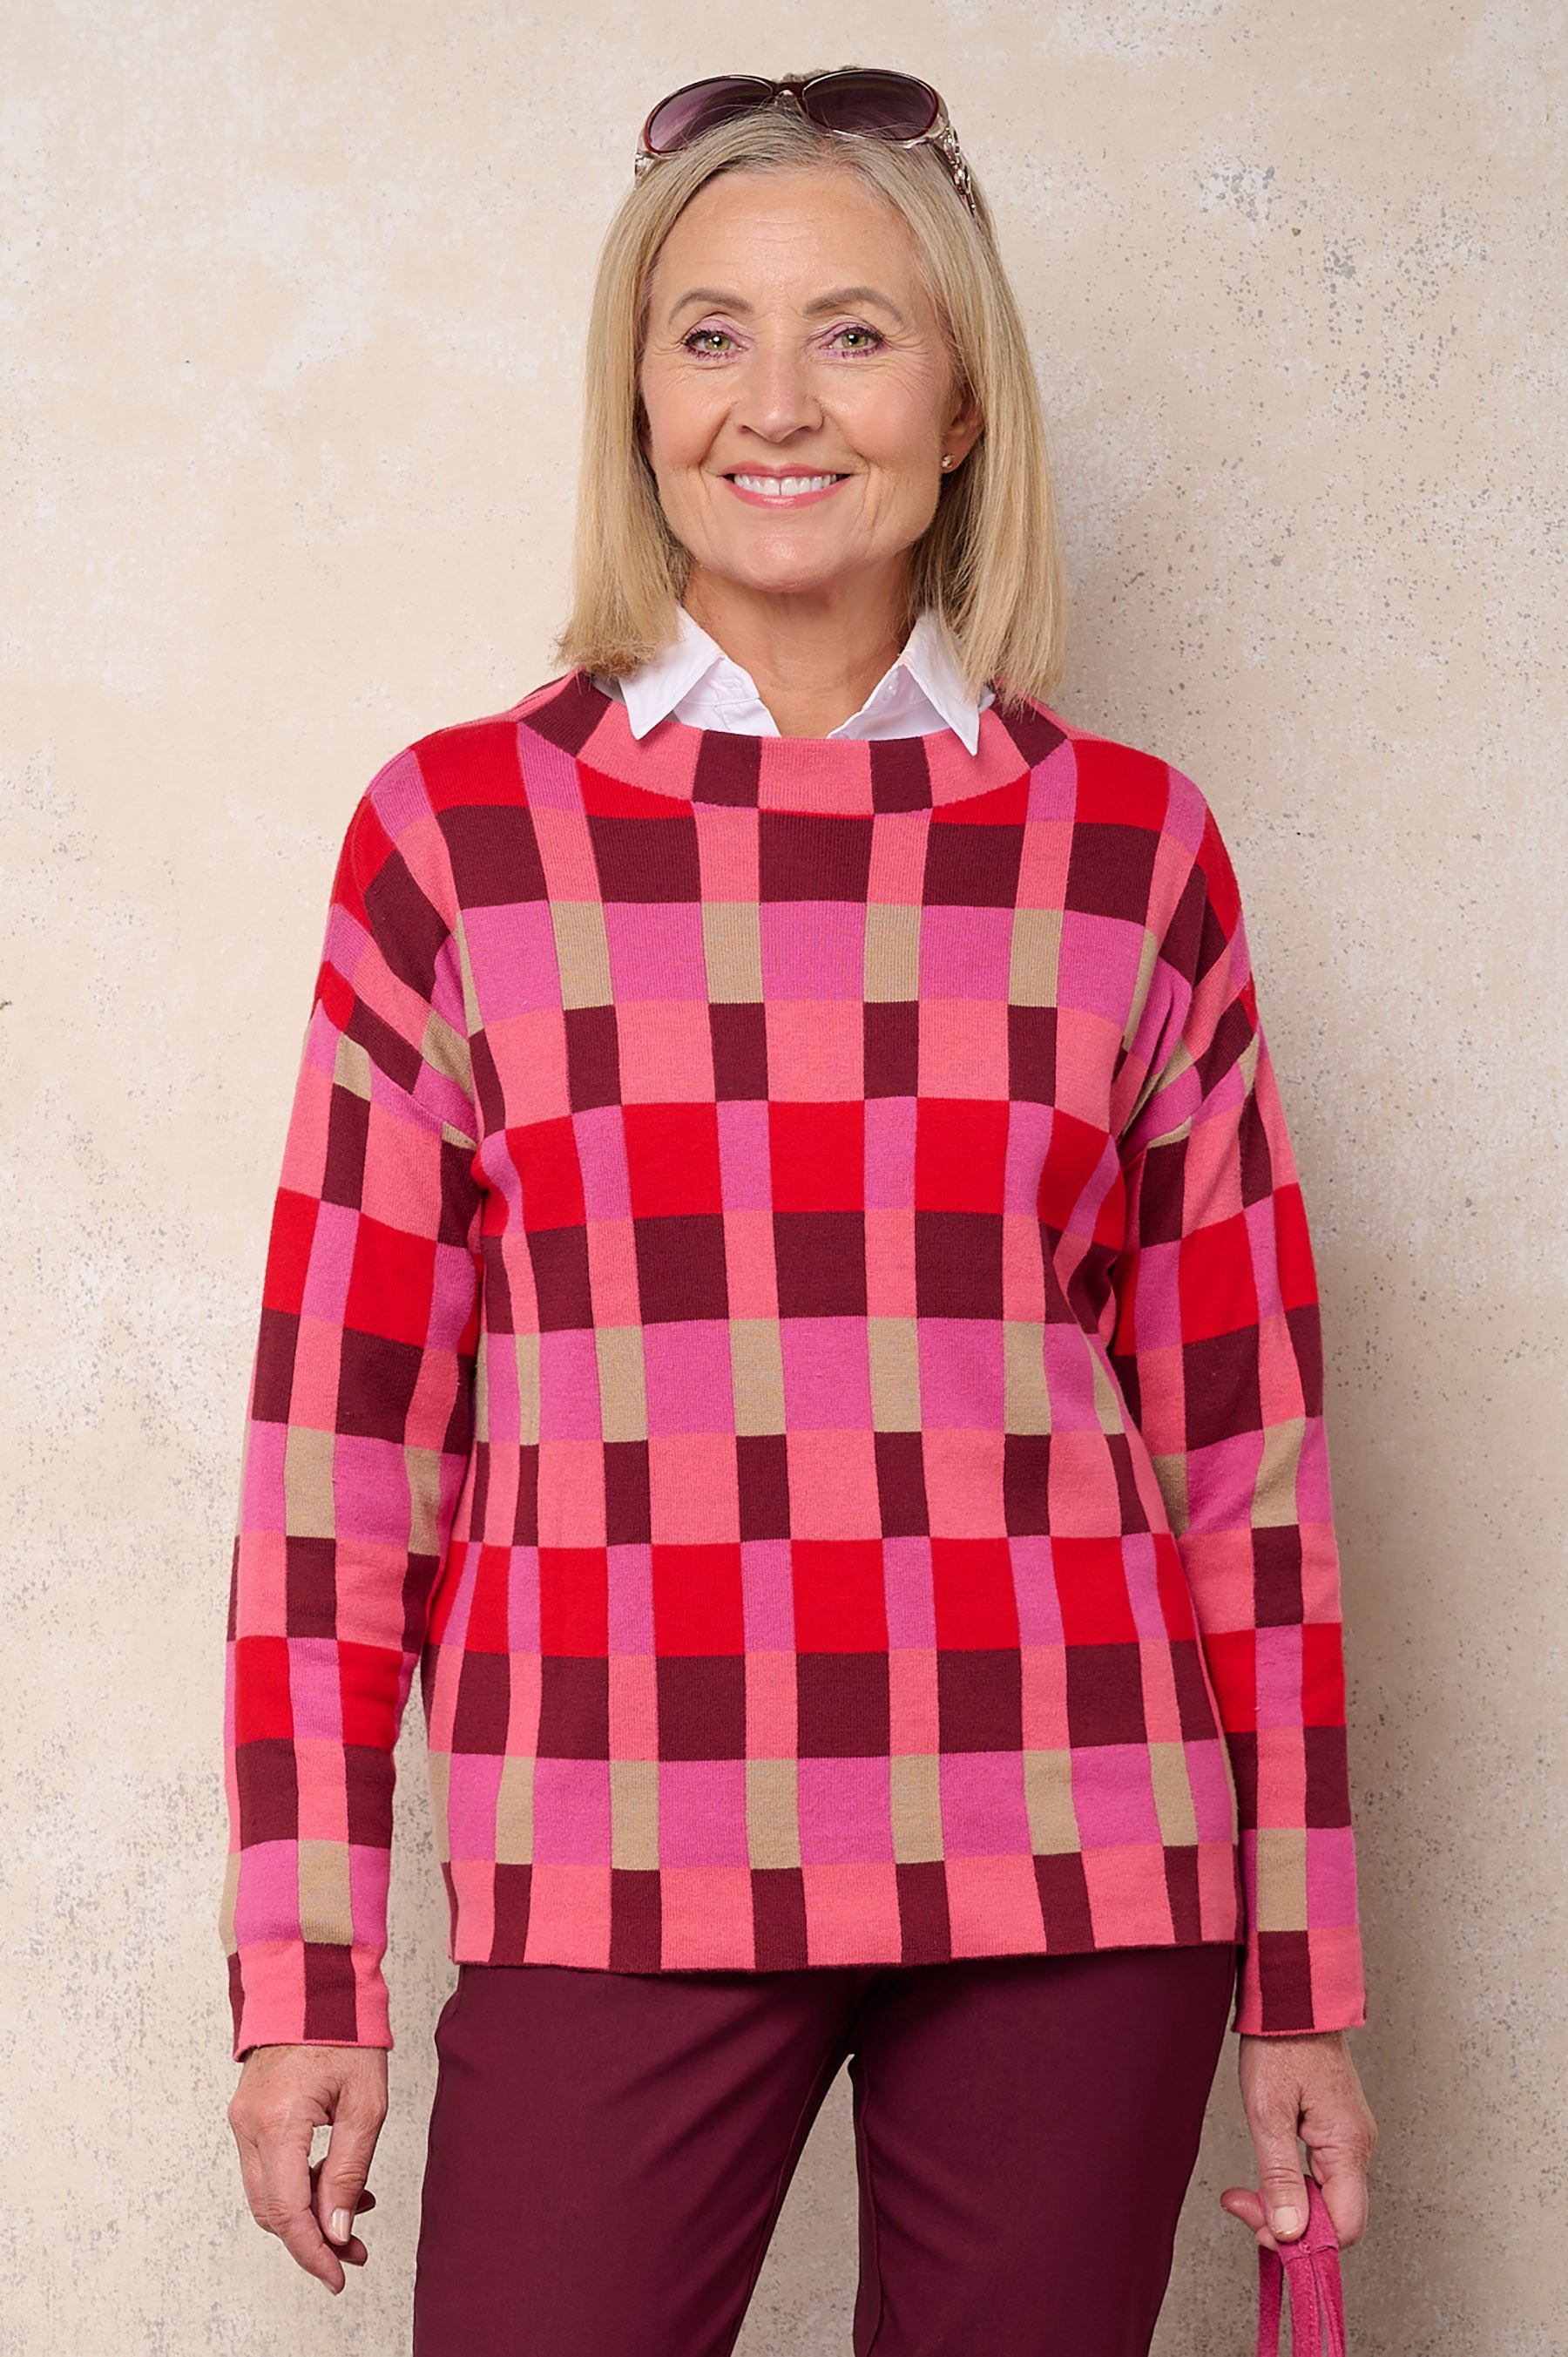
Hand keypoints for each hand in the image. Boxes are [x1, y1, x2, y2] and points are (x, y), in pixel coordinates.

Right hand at [228, 2043, 388, 2293]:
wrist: (313, 1980)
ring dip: (306, 2213)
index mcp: (278, 2122)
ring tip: (355, 2212)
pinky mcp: (247, 2114)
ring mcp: (242, 2119)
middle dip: (312, 2239)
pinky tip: (331, 2182)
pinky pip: (266, 2167)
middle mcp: (249, 2125)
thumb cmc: (345, 2031)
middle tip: (355, 2251)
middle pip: (272, 2211)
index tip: (338, 2276)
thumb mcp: (365, 2102)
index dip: (313, 2252)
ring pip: (266, 2193)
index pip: (288, 2212)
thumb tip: (339, 2230)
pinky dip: (296, 2185)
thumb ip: (349, 2169)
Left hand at [1222, 2030, 1375, 2255]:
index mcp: (1349, 2145)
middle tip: (1243, 2203)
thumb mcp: (1268, 2112)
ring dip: (1287, 2202)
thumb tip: (1290, 2232)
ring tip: (1248, 2191)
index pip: (1345, 2226)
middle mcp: (1358, 2146)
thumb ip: (1280, 2176)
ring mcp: (1350, 2136)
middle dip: (1288, 2220)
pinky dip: (1295, 2183)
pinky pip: (1323, 2174)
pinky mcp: (1337, 2128)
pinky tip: (1269, 2174)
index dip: (1305, 2240)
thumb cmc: (1280, 2043)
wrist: (1292, 1998)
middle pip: (1334, 2216)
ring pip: (1326, 2197)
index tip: (1262, 2229)